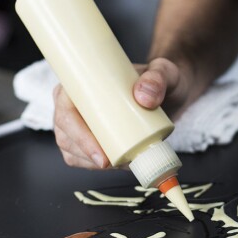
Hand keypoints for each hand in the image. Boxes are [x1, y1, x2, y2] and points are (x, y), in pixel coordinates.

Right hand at [52, 57, 189, 169]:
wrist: (170, 91)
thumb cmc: (160, 78)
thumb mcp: (164, 72)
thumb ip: (158, 78)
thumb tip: (144, 97)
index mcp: (80, 82)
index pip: (67, 112)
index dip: (78, 137)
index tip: (102, 155)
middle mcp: (74, 102)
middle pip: (67, 136)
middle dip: (88, 156)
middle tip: (118, 164)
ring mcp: (79, 120)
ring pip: (72, 149)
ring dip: (92, 163)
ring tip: (123, 163)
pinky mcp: (88, 135)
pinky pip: (81, 156)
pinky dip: (93, 165)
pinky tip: (114, 166)